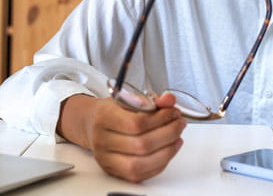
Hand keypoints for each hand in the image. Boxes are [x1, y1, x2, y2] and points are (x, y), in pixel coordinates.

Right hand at [59, 93, 186, 181]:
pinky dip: (160, 163)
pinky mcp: (114, 172)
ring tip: (176, 137)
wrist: (93, 124)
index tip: (173, 112)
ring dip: (167, 151)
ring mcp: (106, 159)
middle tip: (179, 123)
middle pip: (142, 145)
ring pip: (141, 164)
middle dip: (169, 133)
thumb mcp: (130, 97)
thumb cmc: (113, 111)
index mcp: (104, 117)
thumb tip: (169, 100)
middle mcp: (102, 140)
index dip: (161, 119)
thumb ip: (152, 99)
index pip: (137, 123)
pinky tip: (167, 149)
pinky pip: (141, 174)